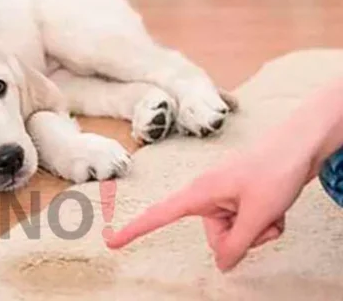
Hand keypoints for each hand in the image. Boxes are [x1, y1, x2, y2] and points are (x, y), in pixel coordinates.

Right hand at [106, 141, 313, 271]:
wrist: (299, 146)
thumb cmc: (274, 169)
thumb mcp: (257, 215)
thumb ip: (237, 244)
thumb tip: (222, 265)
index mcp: (199, 193)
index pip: (159, 215)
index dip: (135, 229)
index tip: (112, 241)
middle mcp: (207, 196)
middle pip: (216, 238)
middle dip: (242, 238)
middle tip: (261, 217)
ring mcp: (224, 198)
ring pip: (234, 234)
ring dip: (257, 230)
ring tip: (271, 208)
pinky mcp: (238, 200)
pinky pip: (245, 226)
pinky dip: (263, 223)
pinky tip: (275, 207)